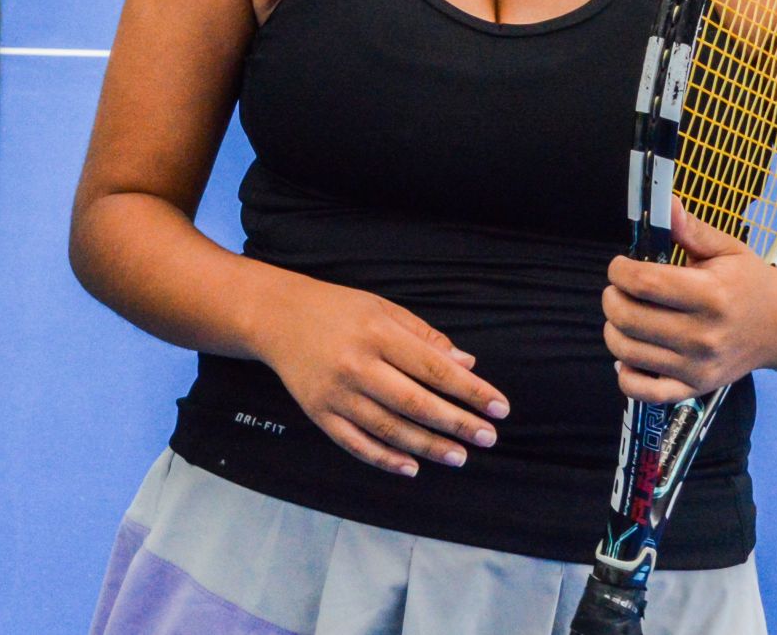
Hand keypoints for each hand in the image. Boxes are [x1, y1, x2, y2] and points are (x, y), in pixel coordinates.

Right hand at [254, 273, 509, 476]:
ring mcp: (335, 393)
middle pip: (415, 403)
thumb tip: (467, 365)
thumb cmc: (339, 310)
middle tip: (487, 438)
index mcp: (378, 333)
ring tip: (459, 456)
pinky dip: (385, 459)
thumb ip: (425, 338)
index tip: (499, 408)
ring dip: (428, 446)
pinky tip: (412, 467)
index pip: (435, 368)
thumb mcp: (384, 310)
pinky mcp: (318, 413)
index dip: (471, 391)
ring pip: (389, 428)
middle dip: (456, 423)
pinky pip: (355, 443)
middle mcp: (357, 365)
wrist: (277, 316)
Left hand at [603, 200, 776, 403]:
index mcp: (712, 295)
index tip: (621, 265)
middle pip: (628, 317)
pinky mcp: (693, 388)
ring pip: (626, 350)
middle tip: (620, 289)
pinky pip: (641, 390)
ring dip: (613, 328)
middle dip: (612, 297)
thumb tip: (664, 202)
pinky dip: (625, 372)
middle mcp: (704, 335)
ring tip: (626, 313)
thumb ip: (691, 229)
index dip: (620, 271)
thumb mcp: (727, 249)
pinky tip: (632, 351)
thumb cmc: (749, 283)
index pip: (645, 283)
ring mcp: (698, 366)